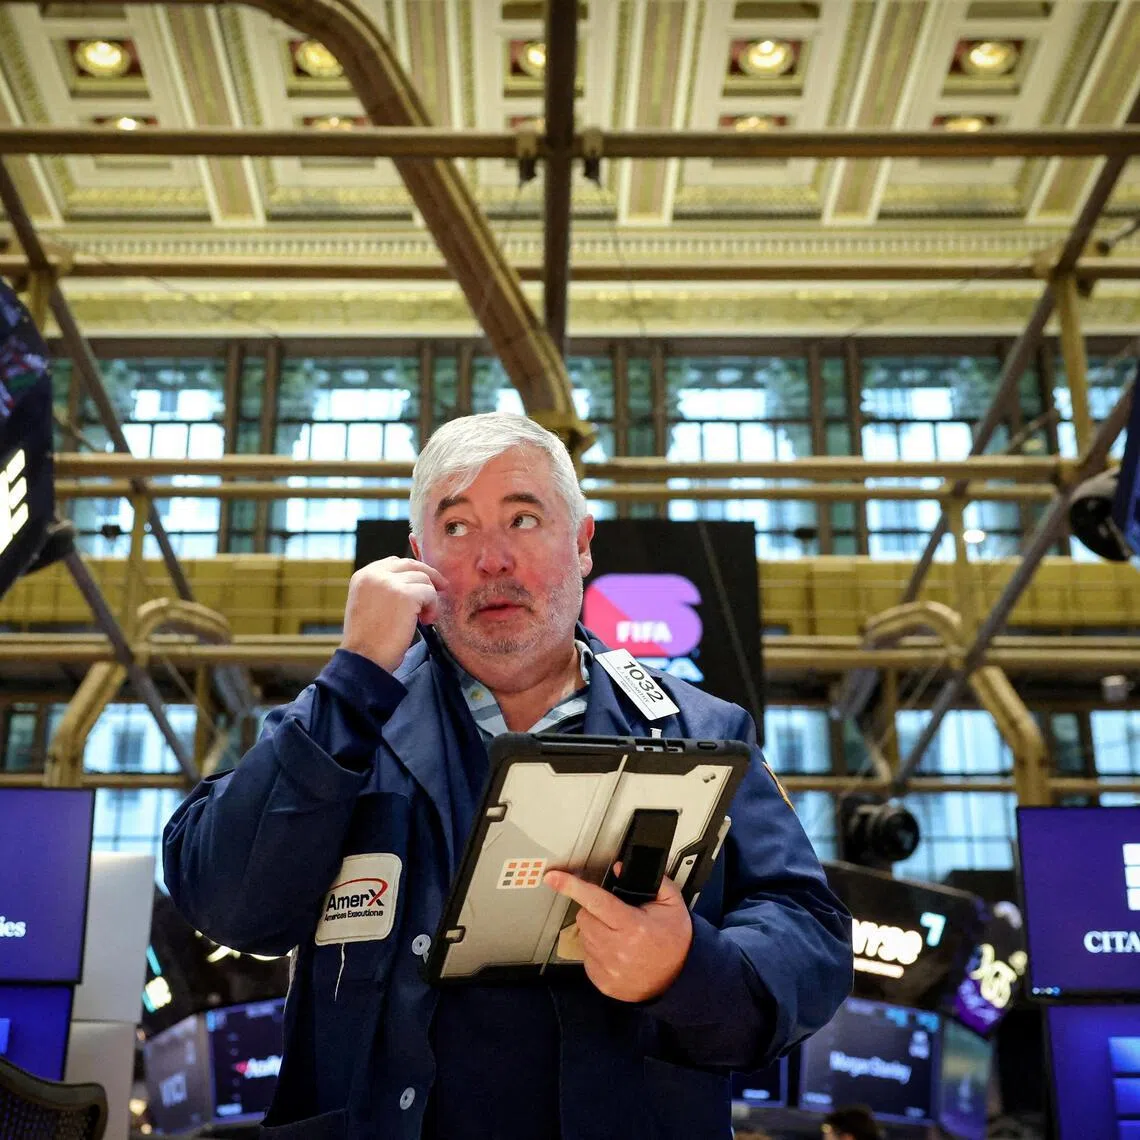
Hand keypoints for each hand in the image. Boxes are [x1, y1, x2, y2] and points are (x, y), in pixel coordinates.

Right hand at [340, 557, 448, 673]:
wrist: (364, 660)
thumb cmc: (368, 641)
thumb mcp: (368, 605)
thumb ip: (383, 590)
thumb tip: (412, 582)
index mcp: (363, 576)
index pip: (394, 562)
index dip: (412, 571)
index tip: (424, 582)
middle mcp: (374, 575)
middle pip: (411, 565)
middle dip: (429, 575)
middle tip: (442, 588)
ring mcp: (390, 583)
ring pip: (423, 579)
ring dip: (429, 598)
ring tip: (424, 618)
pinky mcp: (405, 595)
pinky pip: (430, 593)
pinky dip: (432, 607)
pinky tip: (425, 621)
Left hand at [544, 868, 692, 1002]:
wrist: (681, 979)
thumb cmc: (675, 940)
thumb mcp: (672, 904)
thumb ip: (652, 881)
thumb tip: (619, 869)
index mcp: (633, 926)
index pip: (596, 901)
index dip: (572, 886)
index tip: (553, 877)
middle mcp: (618, 948)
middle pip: (585, 917)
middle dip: (595, 911)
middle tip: (616, 916)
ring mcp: (609, 968)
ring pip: (584, 936)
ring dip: (596, 931)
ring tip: (620, 936)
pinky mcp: (603, 982)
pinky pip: (587, 957)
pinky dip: (597, 950)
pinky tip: (618, 952)